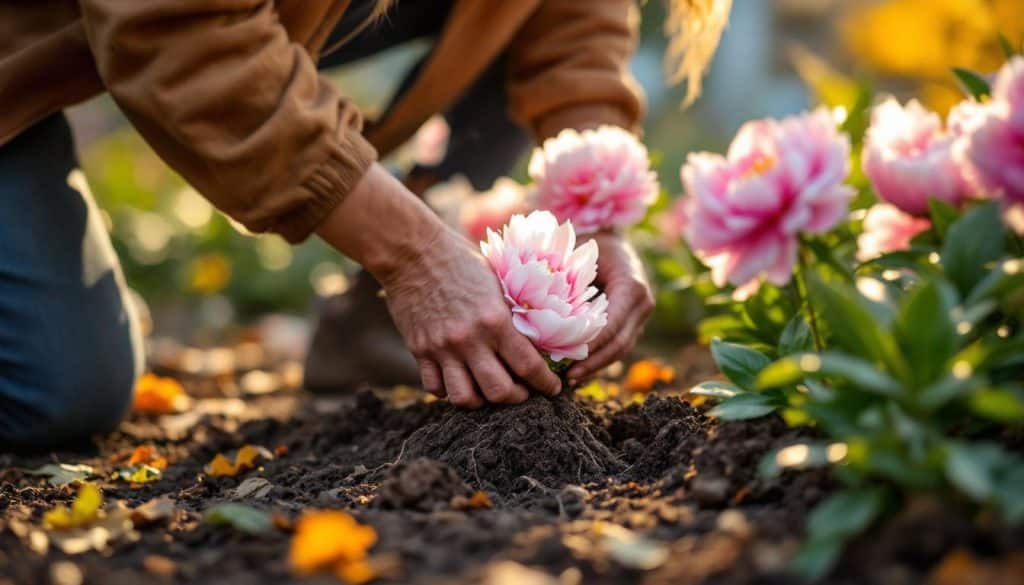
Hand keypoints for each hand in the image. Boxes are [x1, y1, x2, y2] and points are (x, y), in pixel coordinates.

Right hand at [316, 164, 560, 407]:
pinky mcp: (420, 350)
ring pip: (465, 398)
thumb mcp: (497, 281)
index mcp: (495, 320)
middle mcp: (469, 339)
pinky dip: (449, 391)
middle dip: (518, 399)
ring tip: (489, 392)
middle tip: (523, 393)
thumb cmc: (461, 259)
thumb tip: (537, 336)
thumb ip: (512, 312)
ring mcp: (442, 348)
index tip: (552, 389)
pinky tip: (459, 381)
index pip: (528, 366)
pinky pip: (435, 388)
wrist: (412, 251)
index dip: (545, 384)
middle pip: (499, 392)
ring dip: (482, 401)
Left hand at [567, 232, 653, 383]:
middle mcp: (642, 302)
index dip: (593, 346)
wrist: (609, 235)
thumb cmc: (586, 242)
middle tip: (568, 378)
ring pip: (621, 348)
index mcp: (631, 285)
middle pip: (620, 343)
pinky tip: (579, 370)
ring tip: (571, 379)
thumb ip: (562, 278)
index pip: (613, 324)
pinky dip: (599, 358)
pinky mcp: (633, 321)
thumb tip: (532, 307)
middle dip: (594, 363)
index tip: (571, 362)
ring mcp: (640, 314)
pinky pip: (618, 344)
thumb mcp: (576, 254)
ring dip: (597, 365)